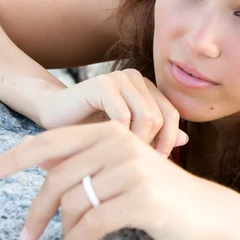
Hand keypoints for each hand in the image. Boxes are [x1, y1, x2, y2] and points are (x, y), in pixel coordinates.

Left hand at [0, 122, 239, 239]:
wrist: (207, 214)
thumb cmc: (159, 193)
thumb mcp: (123, 169)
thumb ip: (86, 162)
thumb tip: (40, 163)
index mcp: (112, 132)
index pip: (51, 142)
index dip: (13, 157)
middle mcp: (121, 143)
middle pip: (58, 178)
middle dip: (35, 211)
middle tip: (24, 236)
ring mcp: (132, 169)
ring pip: (73, 203)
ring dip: (63, 230)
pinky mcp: (141, 198)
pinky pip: (91, 224)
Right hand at [39, 69, 187, 156]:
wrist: (54, 116)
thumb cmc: (91, 128)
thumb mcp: (127, 134)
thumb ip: (155, 134)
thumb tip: (186, 140)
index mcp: (147, 88)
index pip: (172, 114)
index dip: (168, 140)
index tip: (156, 161)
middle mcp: (137, 78)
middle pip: (160, 117)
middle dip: (149, 144)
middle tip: (133, 161)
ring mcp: (120, 78)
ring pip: (145, 116)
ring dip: (135, 141)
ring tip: (120, 154)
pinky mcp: (102, 84)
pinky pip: (123, 115)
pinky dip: (118, 135)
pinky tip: (106, 144)